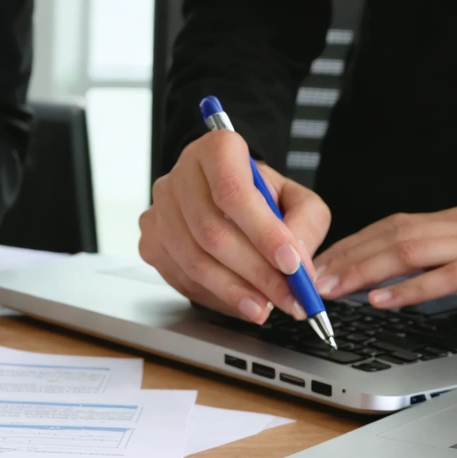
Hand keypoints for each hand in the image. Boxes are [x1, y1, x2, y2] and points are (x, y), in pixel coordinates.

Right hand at [138, 130, 330, 322]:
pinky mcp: (151, 242)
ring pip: (194, 261)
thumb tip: (297, 265)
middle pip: (212, 232)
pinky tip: (239, 302)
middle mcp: (180, 177)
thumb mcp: (296, 199)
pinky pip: (181, 278)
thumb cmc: (260, 197)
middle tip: (287, 297)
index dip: (263, 232)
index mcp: (217, 150)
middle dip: (256, 273)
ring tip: (265, 307)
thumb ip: (304, 225)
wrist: (226, 198)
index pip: (233, 192)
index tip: (291, 264)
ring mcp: (159, 210)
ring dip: (234, 291)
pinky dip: (215, 297)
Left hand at [314, 206, 456, 308]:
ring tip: (333, 288)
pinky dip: (410, 289)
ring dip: (364, 270)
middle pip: (392, 235)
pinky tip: (381, 300)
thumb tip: (387, 280)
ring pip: (409, 250)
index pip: (390, 227)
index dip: (350, 245)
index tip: (320, 264)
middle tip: (313, 279)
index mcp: (453, 222)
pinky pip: (446, 276)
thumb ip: (435, 261)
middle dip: (347, 257)